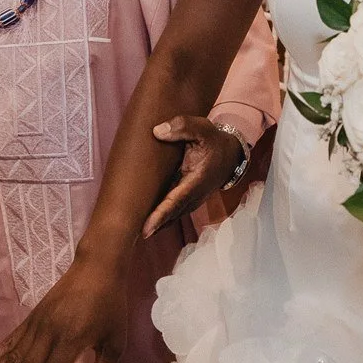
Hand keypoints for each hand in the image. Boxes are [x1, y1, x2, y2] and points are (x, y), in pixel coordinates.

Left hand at [142, 116, 242, 235]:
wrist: (231, 154)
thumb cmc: (213, 140)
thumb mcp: (202, 128)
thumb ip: (182, 127)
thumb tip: (157, 132)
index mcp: (197, 180)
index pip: (176, 200)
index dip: (160, 215)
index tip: (146, 228)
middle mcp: (195, 195)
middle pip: (171, 214)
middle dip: (153, 226)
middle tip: (130, 235)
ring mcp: (193, 200)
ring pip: (172, 216)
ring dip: (156, 226)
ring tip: (133, 233)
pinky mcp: (189, 200)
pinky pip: (174, 212)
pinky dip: (161, 220)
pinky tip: (146, 224)